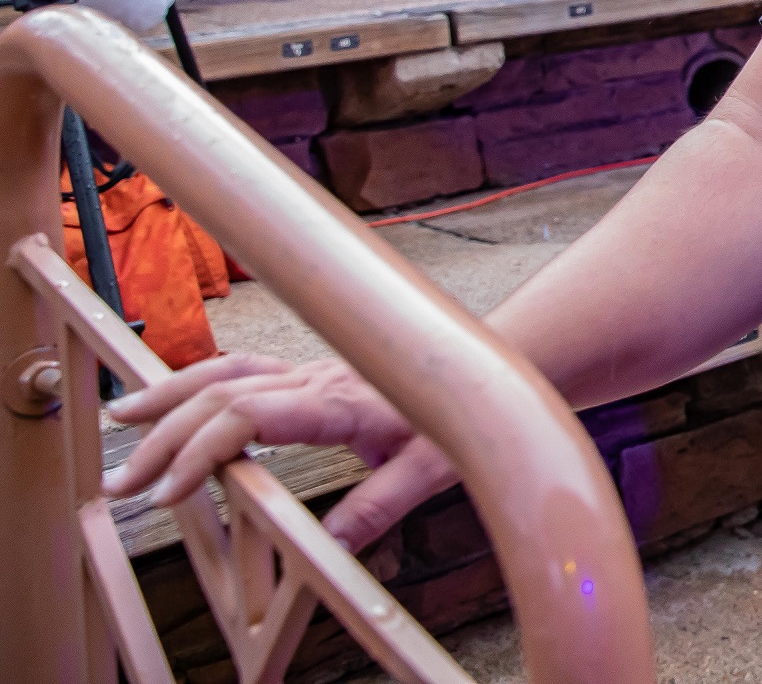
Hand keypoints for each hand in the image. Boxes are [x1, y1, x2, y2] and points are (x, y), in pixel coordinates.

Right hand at [102, 353, 456, 551]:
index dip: (203, 448)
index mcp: (338, 399)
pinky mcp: (309, 374)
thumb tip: (331, 550)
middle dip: (165, 437)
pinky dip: (200, 381)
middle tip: (123, 482)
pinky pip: (243, 369)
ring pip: (226, 372)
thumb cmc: (462, 411)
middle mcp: (316, 377)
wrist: (482, 368)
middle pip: (222, 395)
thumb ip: (378, 507)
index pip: (250, 414)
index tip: (170, 489)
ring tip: (122, 420)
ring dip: (171, 397)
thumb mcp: (428, 468)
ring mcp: (310, 371)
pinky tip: (172, 397)